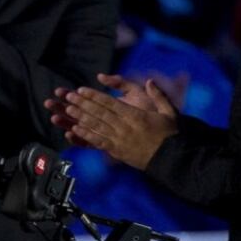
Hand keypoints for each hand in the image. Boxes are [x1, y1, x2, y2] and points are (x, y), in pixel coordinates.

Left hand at [45, 74, 178, 169]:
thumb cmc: (171, 135)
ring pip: (97, 126)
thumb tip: (150, 81)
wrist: (172, 159)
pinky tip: (75, 131)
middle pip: (100, 113)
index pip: (110, 103)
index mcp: (135, 116)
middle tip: (68, 97)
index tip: (82, 90)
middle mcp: (125, 127)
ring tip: (68, 110)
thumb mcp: (169, 112)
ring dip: (81, 118)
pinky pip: (99, 142)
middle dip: (83, 104)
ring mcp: (120, 140)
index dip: (94, 96)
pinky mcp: (118, 152)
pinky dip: (87, 136)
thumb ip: (158, 95)